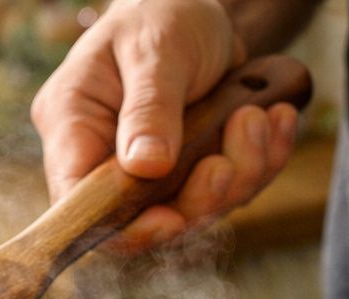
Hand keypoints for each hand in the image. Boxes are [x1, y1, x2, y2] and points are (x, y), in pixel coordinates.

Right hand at [29, 0, 299, 250]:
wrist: (198, 4)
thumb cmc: (161, 14)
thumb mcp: (154, 51)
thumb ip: (149, 109)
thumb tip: (145, 167)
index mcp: (72, 126)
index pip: (79, 202)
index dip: (121, 227)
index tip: (171, 218)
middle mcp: (105, 157)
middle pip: (142, 218)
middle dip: (199, 198)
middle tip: (228, 161)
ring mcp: (151, 168)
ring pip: (195, 208)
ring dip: (240, 172)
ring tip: (258, 117)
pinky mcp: (191, 169)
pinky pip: (229, 188)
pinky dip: (262, 160)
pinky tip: (276, 118)